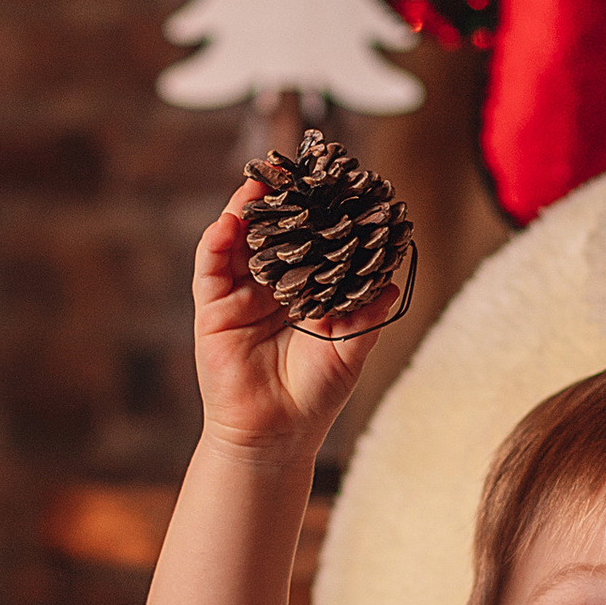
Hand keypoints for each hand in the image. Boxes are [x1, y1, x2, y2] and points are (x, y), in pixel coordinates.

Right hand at [192, 179, 391, 458]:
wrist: (276, 436)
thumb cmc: (315, 396)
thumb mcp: (351, 349)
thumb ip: (368, 313)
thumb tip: (393, 279)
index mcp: (304, 291)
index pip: (310, 241)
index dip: (318, 214)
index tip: (332, 184)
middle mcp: (270, 287)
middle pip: (272, 233)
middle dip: (279, 201)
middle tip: (292, 168)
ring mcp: (239, 296)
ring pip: (239, 242)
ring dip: (245, 210)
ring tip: (257, 182)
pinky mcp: (213, 310)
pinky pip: (211, 269)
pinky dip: (217, 243)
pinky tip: (228, 223)